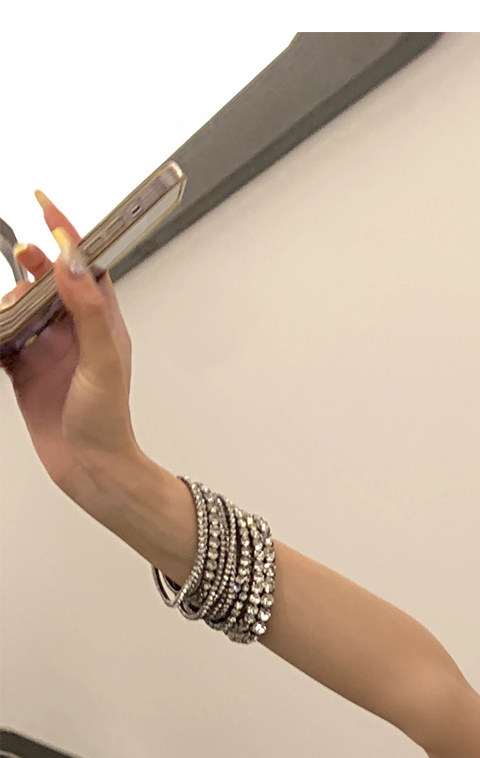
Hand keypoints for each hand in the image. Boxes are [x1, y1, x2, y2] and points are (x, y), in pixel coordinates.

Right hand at [2, 192, 139, 502]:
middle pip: (48, 280)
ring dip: (8, 302)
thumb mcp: (103, 362)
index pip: (87, 265)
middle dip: (33, 264)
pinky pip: (1, 338)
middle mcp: (75, 332)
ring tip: (10, 316)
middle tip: (23, 255)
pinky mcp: (25, 369)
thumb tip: (72, 261)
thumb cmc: (108, 423)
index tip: (44, 203)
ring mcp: (49, 349)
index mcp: (103, 324)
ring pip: (19, 306)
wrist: (92, 472)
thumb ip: (88, 310)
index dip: (68, 233)